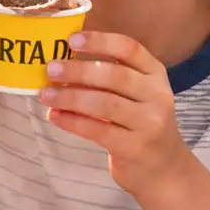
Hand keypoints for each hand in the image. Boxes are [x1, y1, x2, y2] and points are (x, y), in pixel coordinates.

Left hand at [39, 31, 189, 197]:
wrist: (163, 169)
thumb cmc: (140, 123)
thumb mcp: (136, 94)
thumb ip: (108, 77)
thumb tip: (62, 62)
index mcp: (155, 74)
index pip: (129, 49)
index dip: (100, 41)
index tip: (72, 40)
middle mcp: (157, 95)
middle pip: (115, 76)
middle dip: (79, 70)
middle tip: (51, 69)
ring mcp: (149, 123)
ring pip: (105, 103)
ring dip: (71, 97)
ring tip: (46, 94)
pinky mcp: (135, 148)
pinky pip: (98, 130)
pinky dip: (73, 121)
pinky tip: (55, 116)